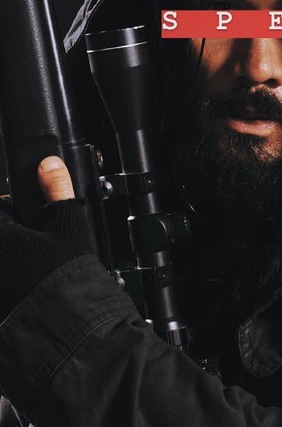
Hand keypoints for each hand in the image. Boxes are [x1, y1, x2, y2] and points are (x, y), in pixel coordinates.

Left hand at [0, 156, 94, 320]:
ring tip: (29, 264)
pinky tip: (25, 284)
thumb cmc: (67, 275)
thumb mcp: (69, 224)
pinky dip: (11, 278)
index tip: (20, 211)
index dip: (9, 207)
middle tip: (30, 238)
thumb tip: (50, 163)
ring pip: (3, 258)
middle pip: (0, 232)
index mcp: (0, 233)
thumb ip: (57, 188)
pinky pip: (4, 281)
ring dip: (10, 256)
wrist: (67, 325)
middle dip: (11, 231)